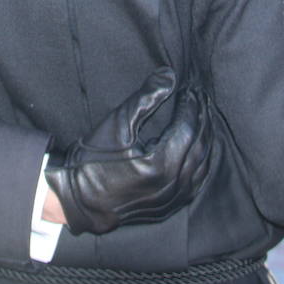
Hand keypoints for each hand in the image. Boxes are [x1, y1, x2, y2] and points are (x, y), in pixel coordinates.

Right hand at [43, 68, 211, 235]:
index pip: (187, 128)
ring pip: (202, 166)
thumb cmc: (93, 161)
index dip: (191, 106)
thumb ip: (145, 98)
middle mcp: (171, 185)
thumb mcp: (117, 124)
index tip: (191, 90)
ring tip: (204, 118)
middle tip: (201, 99)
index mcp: (160, 164)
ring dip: (205, 140)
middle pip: (199, 146)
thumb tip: (168, 75)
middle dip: (202, 119)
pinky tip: (200, 150)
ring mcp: (171, 200)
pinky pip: (195, 184)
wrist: (78, 200)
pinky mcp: (168, 208)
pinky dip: (201, 164)